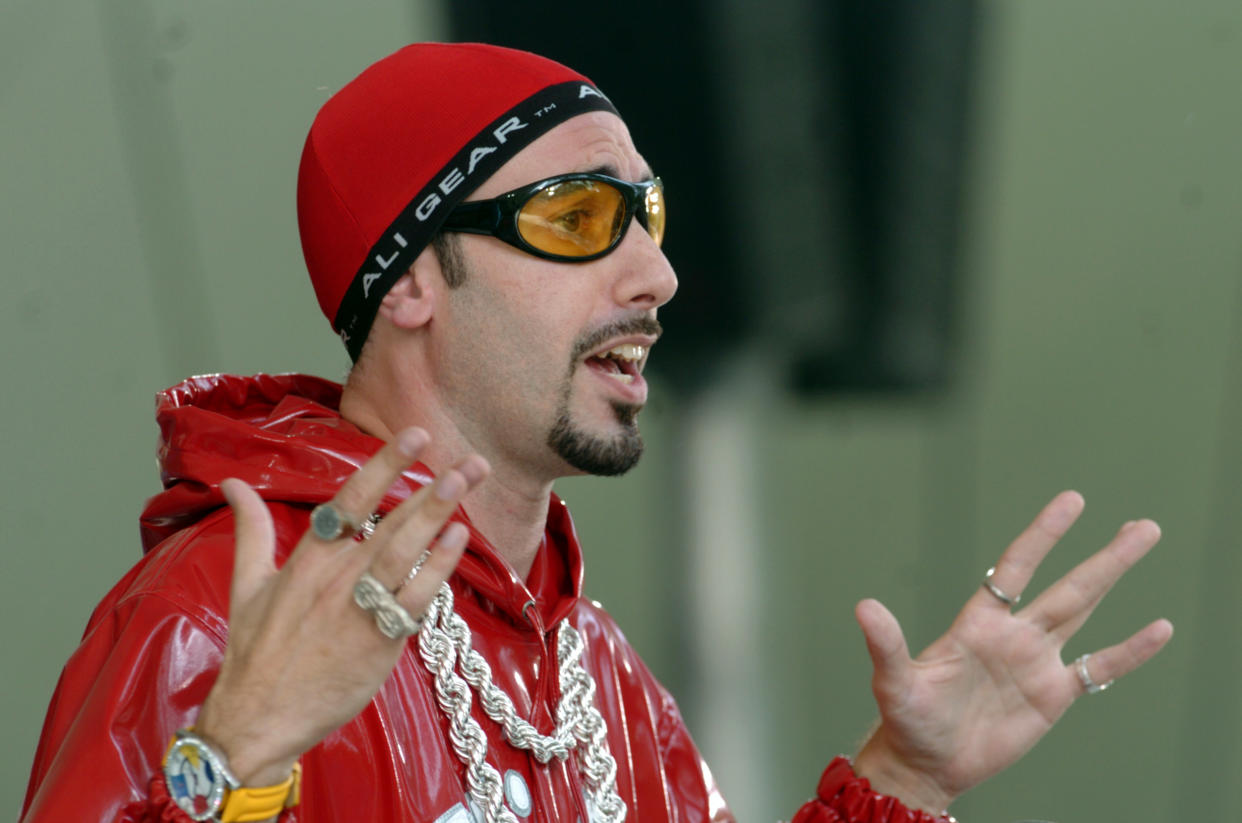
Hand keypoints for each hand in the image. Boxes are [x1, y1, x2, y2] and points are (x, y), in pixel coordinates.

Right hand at [194, 428, 488, 785]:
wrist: (257, 721)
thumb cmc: (254, 655)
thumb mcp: (246, 586)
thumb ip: (250, 530)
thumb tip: (231, 484)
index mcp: (306, 559)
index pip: (351, 499)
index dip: (384, 465)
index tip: (415, 437)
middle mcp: (335, 578)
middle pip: (391, 522)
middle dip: (433, 488)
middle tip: (471, 461)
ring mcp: (357, 609)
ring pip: (405, 552)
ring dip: (438, 515)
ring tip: (467, 484)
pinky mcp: (378, 642)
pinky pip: (415, 598)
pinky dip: (438, 567)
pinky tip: (458, 539)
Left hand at [851, 491, 1173, 811]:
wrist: (926, 762)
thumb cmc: (907, 719)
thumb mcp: (894, 681)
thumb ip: (886, 645)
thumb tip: (863, 607)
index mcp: (979, 621)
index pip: (1017, 567)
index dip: (1043, 534)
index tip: (1071, 502)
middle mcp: (1014, 633)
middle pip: (1068, 586)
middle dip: (1105, 557)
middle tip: (1142, 526)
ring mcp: (1036, 662)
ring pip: (1085, 612)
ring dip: (1115, 581)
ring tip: (1145, 549)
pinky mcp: (1052, 696)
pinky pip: (1098, 668)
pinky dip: (1128, 651)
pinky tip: (1158, 630)